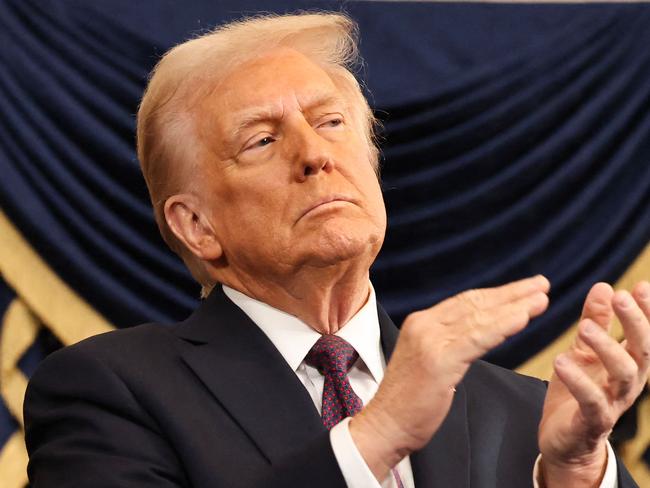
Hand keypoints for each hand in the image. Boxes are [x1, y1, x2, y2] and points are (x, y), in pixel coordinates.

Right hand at [350, 275, 550, 480]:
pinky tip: (523, 318)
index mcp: (421, 322)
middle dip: (512, 293)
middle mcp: (424, 324)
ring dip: (515, 306)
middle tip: (541, 284)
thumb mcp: (429, 360)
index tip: (524, 289)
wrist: (386, 424)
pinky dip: (503, 326)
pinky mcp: (438, 360)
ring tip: (541, 298)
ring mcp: (430, 340)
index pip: (465, 301)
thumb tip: (476, 334)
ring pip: (480, 318)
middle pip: (475, 303)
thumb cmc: (410, 400)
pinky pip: (477, 339)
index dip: (497, 293)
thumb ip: (448, 342)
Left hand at [539, 281, 649, 487]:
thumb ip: (595, 321)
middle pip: (643, 351)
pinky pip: (592, 401)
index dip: (648, 312)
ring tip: (584, 327)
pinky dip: (579, 380)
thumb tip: (604, 286)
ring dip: (607, 347)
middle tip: (621, 298)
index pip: (645, 335)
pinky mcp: (593, 421)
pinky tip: (561, 360)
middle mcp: (628, 382)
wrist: (565, 440)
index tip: (642, 286)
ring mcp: (614, 403)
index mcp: (628, 363)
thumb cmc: (577, 391)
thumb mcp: (584, 350)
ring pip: (623, 374)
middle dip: (635, 323)